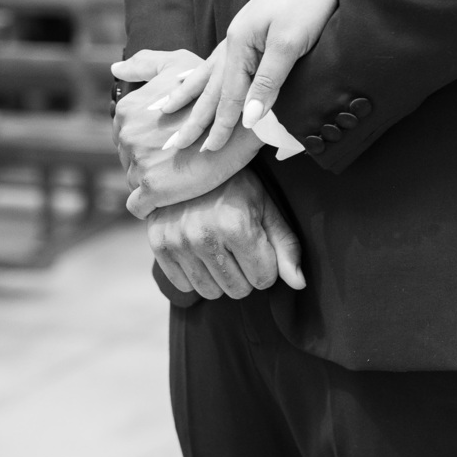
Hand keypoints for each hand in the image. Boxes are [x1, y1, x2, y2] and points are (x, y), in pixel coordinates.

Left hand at [111, 49, 264, 217]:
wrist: (243, 124)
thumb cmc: (212, 90)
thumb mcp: (178, 65)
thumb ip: (144, 64)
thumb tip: (115, 68)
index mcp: (127, 110)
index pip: (124, 134)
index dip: (148, 138)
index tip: (170, 140)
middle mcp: (127, 135)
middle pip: (127, 158)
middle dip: (148, 160)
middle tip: (177, 159)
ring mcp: (138, 163)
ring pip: (133, 180)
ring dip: (152, 181)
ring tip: (179, 176)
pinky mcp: (153, 189)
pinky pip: (138, 207)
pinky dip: (149, 206)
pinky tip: (167, 200)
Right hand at [148, 169, 304, 298]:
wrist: (192, 163)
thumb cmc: (238, 187)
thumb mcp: (267, 209)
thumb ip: (286, 247)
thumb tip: (298, 284)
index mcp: (236, 225)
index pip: (264, 279)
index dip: (266, 265)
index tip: (259, 245)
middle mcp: (204, 236)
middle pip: (237, 291)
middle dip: (244, 274)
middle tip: (238, 247)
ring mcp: (177, 241)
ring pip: (210, 293)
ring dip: (219, 277)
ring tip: (219, 249)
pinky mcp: (158, 244)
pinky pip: (183, 285)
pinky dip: (194, 274)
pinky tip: (198, 250)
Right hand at [157, 0, 343, 151]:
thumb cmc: (309, 2)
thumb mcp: (290, 45)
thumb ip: (269, 82)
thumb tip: (249, 118)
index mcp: (240, 45)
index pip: (228, 97)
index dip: (218, 126)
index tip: (206, 151)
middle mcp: (234, 40)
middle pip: (210, 88)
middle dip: (193, 118)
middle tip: (173, 144)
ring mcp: (241, 33)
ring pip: (210, 73)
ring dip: (190, 95)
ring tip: (166, 108)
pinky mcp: (252, 29)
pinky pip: (220, 60)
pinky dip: (204, 74)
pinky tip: (197, 76)